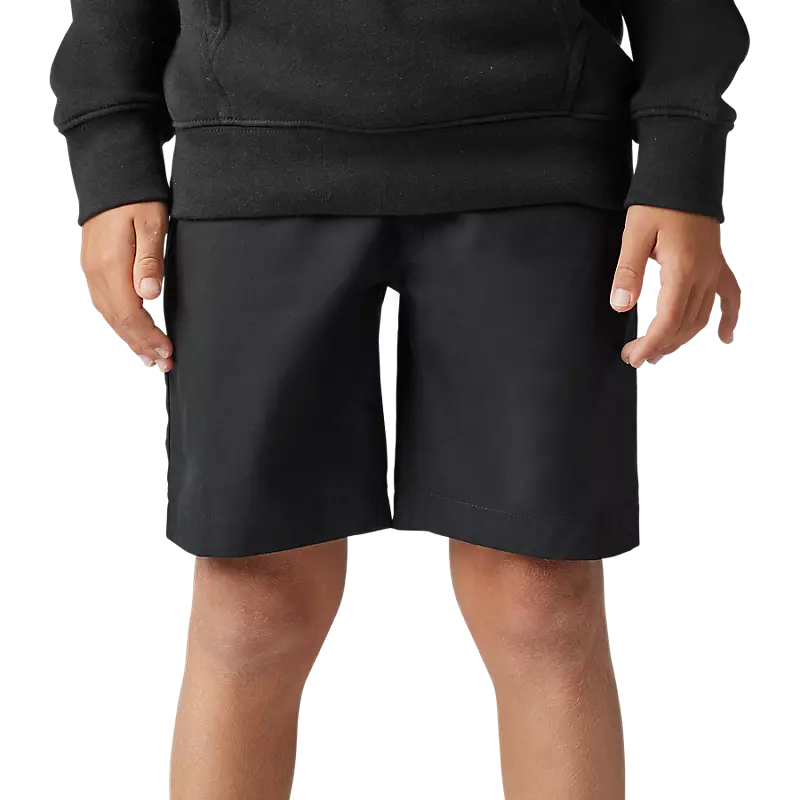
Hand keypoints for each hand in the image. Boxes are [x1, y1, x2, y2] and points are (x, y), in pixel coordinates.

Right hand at [79, 202, 172, 371]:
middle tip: (163, 364)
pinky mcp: (92, 266)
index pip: (130, 314)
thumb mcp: (152, 224)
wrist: (111, 173)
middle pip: (118, 321)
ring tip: (148, 358)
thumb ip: (150, 260)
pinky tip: (129, 332)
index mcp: (111, 265)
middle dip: (142, 346)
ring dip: (129, 339)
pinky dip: (118, 323)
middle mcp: (96, 272)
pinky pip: (103, 304)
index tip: (168, 351)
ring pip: (108, 315)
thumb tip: (149, 295)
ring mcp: (90, 270)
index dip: (149, 337)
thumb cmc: (137, 196)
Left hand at [609, 205, 740, 367]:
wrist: (684, 174)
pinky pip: (730, 297)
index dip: (649, 344)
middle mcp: (704, 274)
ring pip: (702, 317)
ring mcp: (714, 270)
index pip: (666, 321)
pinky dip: (728, 319)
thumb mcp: (634, 233)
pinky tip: (725, 338)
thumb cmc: (657, 201)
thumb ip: (628, 271)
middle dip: (660, 346)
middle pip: (684, 325)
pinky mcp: (717, 263)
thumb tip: (620, 307)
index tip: (631, 357)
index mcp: (682, 269)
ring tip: (659, 354)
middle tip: (635, 358)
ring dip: (681, 339)